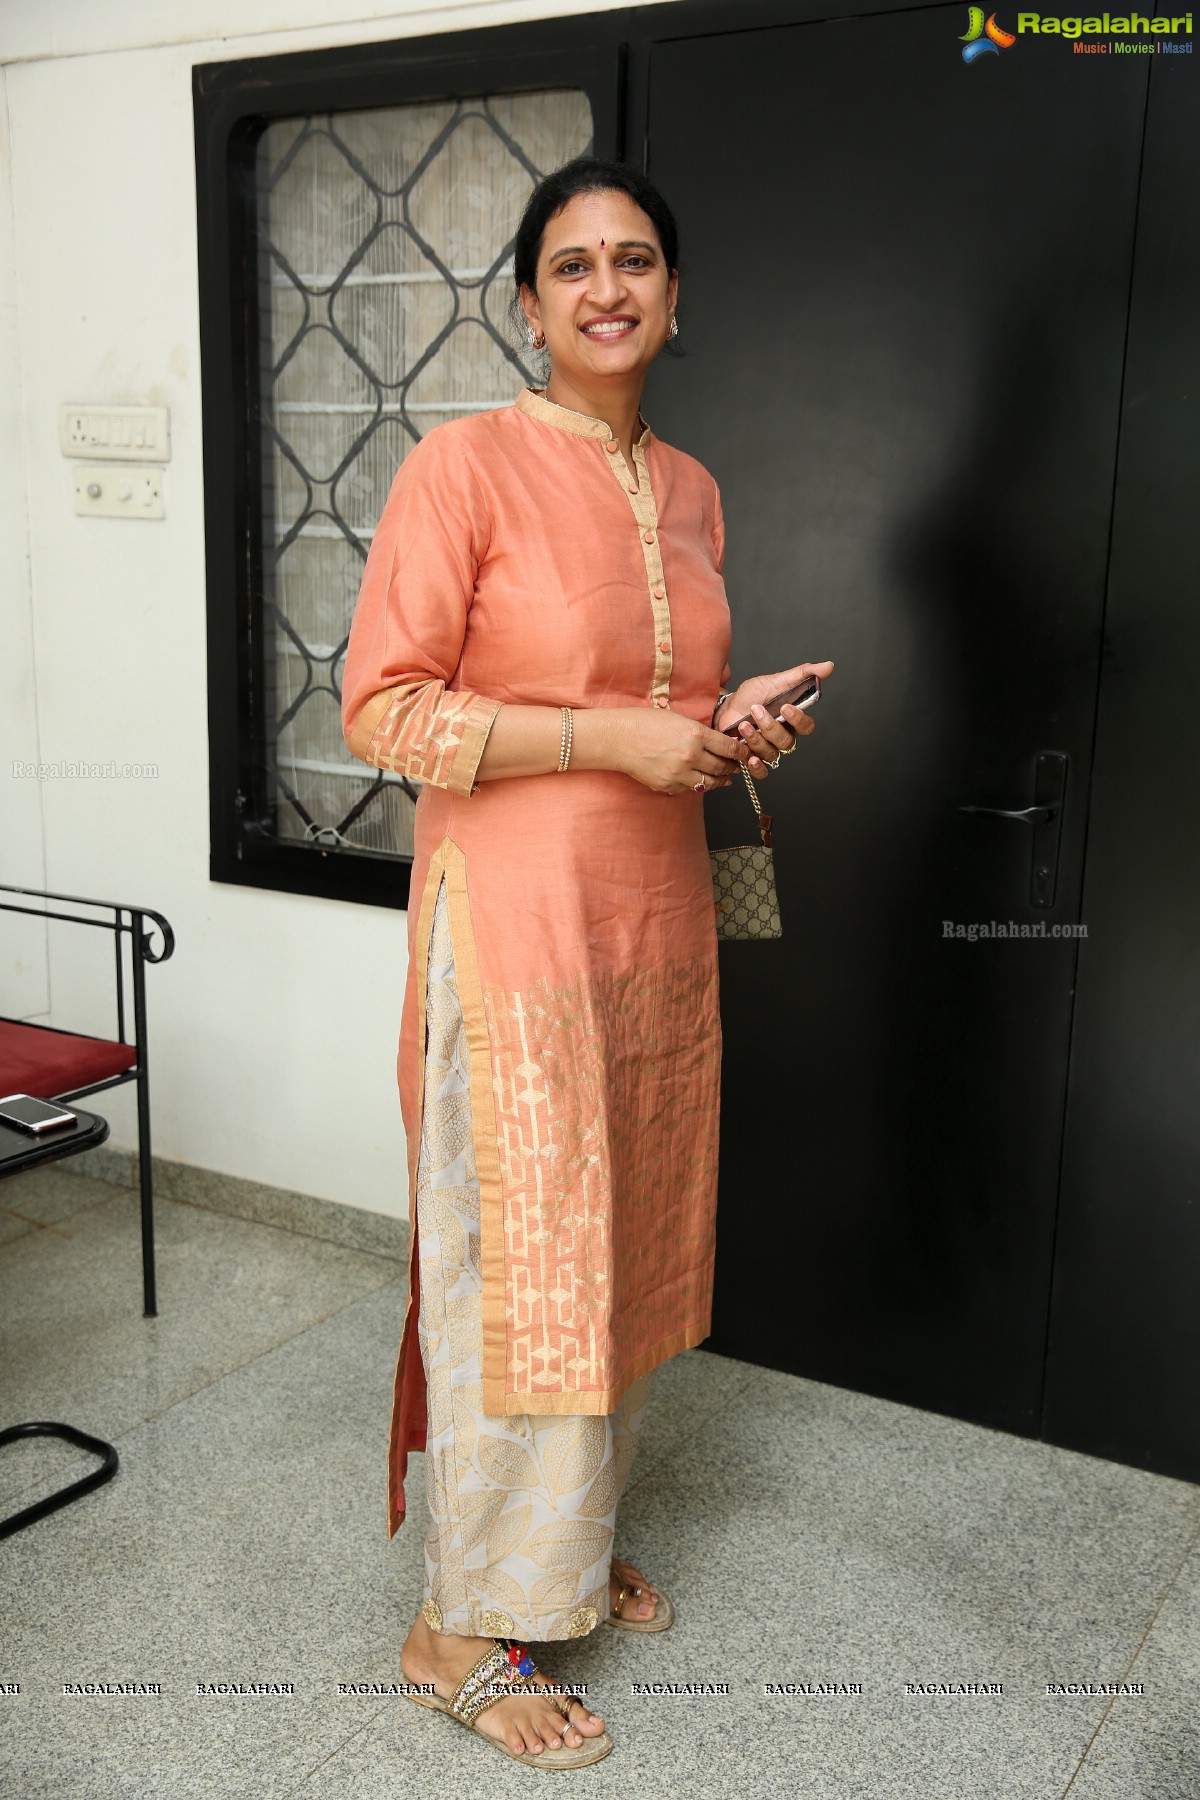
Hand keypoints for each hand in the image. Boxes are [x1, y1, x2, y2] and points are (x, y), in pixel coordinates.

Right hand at [612, 704, 749, 795]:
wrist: (618, 738)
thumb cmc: (645, 723)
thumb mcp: (679, 719)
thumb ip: (700, 733)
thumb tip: (720, 744)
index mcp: (695, 735)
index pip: (729, 748)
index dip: (740, 752)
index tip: (744, 753)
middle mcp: (690, 756)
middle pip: (722, 767)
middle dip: (732, 767)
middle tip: (736, 765)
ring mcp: (679, 774)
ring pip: (710, 783)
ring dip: (719, 780)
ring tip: (724, 777)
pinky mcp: (668, 786)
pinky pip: (690, 788)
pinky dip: (696, 783)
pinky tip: (698, 778)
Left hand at [715, 661, 834, 778]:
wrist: (724, 707)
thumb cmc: (751, 696)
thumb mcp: (775, 681)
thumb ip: (802, 675)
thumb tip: (828, 666)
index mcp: (791, 720)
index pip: (806, 727)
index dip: (799, 720)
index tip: (785, 707)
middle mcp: (782, 737)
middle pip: (787, 742)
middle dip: (771, 727)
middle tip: (756, 710)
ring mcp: (767, 749)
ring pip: (772, 753)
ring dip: (757, 739)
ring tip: (744, 725)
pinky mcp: (751, 758)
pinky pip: (761, 771)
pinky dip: (757, 766)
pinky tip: (750, 756)